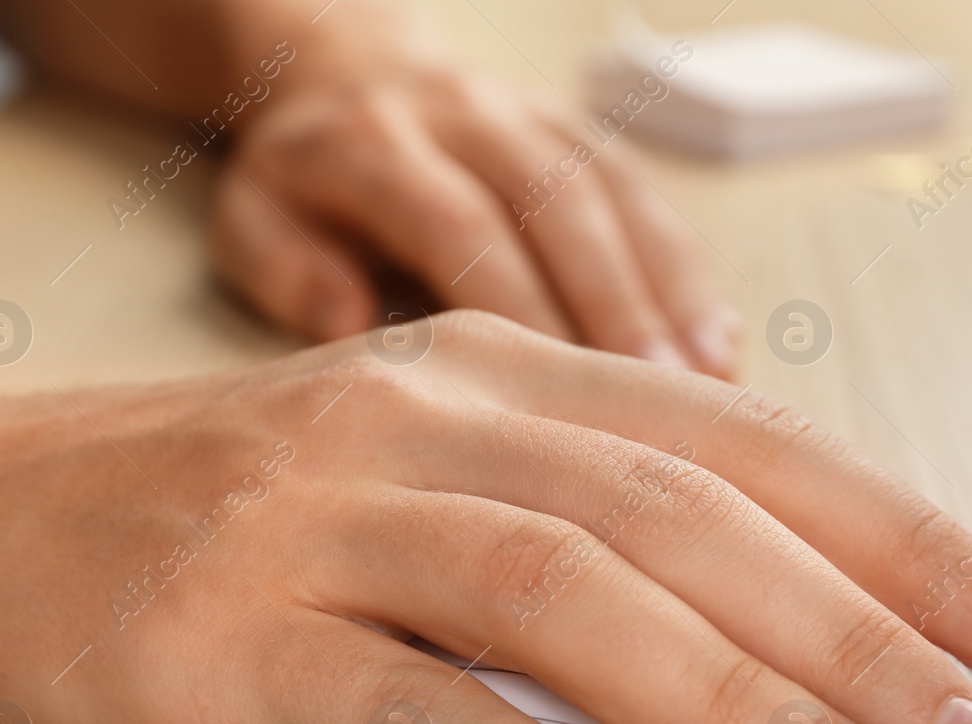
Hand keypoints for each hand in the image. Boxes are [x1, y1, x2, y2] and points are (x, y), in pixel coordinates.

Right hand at [0, 313, 971, 723]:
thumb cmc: (241, 515)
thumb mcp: (434, 481)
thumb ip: (592, 545)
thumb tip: (787, 659)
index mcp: (495, 373)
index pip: (740, 445)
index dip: (896, 535)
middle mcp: (421, 418)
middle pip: (679, 516)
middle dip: (856, 633)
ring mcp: (317, 517)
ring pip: (563, 595)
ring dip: (736, 700)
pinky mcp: (226, 630)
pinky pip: (414, 711)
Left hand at [207, 1, 739, 375]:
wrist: (352, 70)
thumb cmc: (306, 182)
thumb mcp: (249, 219)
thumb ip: (284, 271)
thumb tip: (351, 327)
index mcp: (377, 144)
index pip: (464, 226)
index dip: (523, 310)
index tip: (566, 399)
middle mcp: (468, 117)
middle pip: (561, 209)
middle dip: (618, 308)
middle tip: (665, 405)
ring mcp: (537, 117)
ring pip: (619, 200)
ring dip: (672, 294)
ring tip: (711, 386)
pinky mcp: (584, 132)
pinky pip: (648, 195)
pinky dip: (689, 271)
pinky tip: (722, 343)